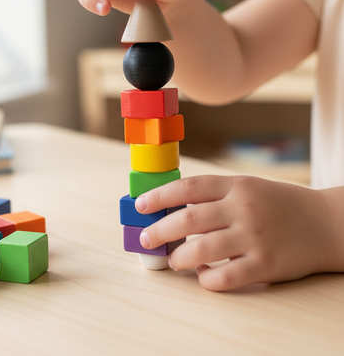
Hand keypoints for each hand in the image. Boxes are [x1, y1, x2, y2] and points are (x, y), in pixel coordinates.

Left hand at [136, 175, 334, 290]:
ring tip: (171, 261)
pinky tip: (203, 275)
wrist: (326, 222)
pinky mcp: (265, 265)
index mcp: (235, 186)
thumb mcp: (247, 187)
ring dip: (178, 258)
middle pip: (188, 220)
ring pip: (201, 250)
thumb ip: (215, 195)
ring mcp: (254, 237)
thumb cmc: (279, 203)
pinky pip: (225, 277)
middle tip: (146, 239)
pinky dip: (207, 279)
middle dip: (159, 230)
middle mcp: (242, 208)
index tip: (140, 205)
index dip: (159, 196)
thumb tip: (172, 207)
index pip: (188, 187)